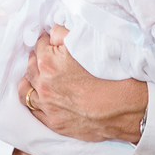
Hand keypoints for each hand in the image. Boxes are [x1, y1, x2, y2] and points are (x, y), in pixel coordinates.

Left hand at [21, 26, 147, 143]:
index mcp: (49, 61)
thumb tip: (54, 32)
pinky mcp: (54, 122)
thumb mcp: (91, 44)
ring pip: (26, 88)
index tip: (53, 40)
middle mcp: (44, 84)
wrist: (127, 109)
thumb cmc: (114, 76)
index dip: (48, 40)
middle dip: (39, 58)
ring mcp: (47, 105)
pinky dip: (34, 100)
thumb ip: (66, 34)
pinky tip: (40, 95)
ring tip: (40, 75)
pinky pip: (32, 110)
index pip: (40, 43)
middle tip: (50, 55)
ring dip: (31, 79)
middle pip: (31, 65)